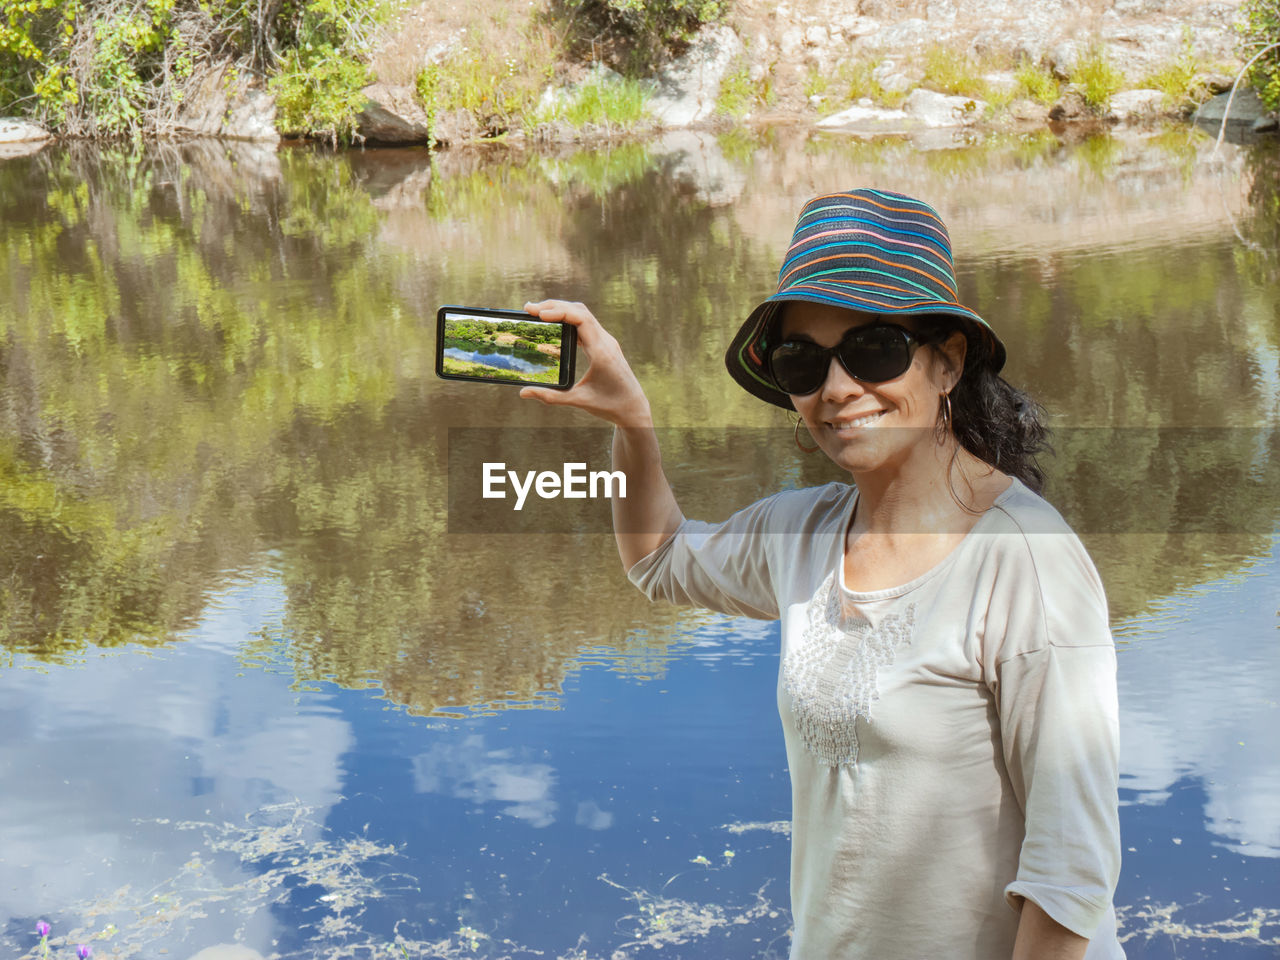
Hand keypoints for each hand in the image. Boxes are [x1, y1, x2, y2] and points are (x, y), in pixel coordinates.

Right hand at [518, 300, 652, 427]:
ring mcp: (606, 341)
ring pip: (583, 314)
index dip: (560, 312)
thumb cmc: (609, 405)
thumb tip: (523, 393)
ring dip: (561, 309)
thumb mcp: (579, 401)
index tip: (538, 314)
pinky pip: (586, 323)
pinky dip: (568, 318)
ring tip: (537, 312)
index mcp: (601, 352)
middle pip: (580, 311)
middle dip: (554, 306)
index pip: (581, 320)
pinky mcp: (604, 344)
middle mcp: (606, 342)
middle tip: (529, 309)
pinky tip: (554, 323)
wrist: (633, 407)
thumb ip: (550, 397)